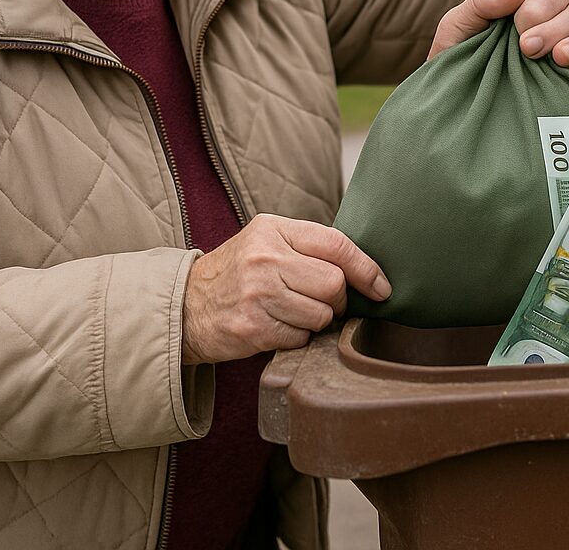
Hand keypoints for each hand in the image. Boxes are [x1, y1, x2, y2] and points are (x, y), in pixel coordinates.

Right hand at [181, 215, 390, 362]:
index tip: (382, 288)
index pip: (336, 245)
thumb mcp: (267, 242)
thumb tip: (366, 269)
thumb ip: (310, 247)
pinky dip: (297, 337)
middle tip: (318, 300)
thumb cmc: (237, 273)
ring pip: (322, 314)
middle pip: (334, 284)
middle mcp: (265, 258)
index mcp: (273, 230)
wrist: (187, 305)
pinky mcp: (253, 327)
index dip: (366, 269)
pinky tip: (277, 326)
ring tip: (292, 312)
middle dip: (337, 299)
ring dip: (317, 320)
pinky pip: (301, 337)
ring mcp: (257, 294)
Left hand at [429, 0, 568, 78]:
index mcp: (528, 10)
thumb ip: (482, 1)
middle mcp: (552, 31)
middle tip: (527, 47)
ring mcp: (564, 59)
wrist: (449, 105)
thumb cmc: (454, 59)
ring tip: (557, 58)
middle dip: (554, 26)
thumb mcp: (457, 24)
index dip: (543, 2)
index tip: (519, 22)